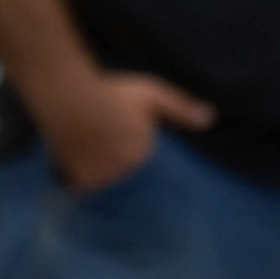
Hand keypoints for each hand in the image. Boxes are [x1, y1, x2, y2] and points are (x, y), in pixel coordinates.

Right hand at [36, 70, 210, 193]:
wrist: (69, 97)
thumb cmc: (112, 93)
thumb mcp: (152, 95)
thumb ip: (180, 109)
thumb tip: (210, 119)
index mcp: (142, 152)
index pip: (138, 153)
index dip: (127, 135)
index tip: (116, 121)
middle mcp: (123, 170)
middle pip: (121, 166)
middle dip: (113, 151)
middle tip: (100, 129)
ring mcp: (100, 176)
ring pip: (103, 176)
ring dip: (97, 164)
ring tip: (87, 140)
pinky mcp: (79, 180)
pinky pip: (84, 185)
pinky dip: (80, 176)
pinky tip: (76, 156)